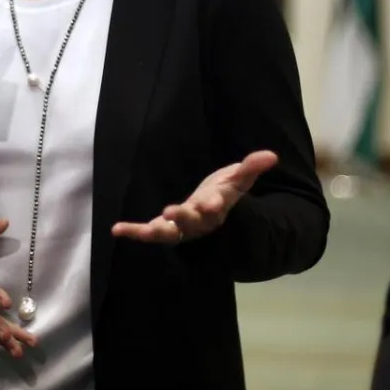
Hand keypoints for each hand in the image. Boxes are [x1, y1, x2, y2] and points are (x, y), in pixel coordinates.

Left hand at [112, 150, 278, 243]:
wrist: (210, 211)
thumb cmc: (222, 192)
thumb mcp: (237, 179)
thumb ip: (251, 167)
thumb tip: (272, 155)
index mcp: (216, 208)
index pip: (217, 207)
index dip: (213, 205)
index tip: (212, 203)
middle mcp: (198, 222)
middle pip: (192, 222)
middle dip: (183, 217)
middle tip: (171, 211)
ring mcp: (180, 228)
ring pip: (169, 233)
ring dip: (156, 230)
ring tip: (142, 230)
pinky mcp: (164, 228)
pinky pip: (148, 232)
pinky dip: (134, 232)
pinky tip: (117, 229)